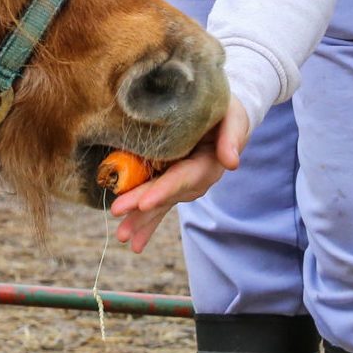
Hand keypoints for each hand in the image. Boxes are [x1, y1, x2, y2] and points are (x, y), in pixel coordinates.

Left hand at [109, 96, 250, 255]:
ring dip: (140, 220)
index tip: (145, 203)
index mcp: (208, 164)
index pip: (185, 178)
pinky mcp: (170, 182)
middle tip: (118, 213)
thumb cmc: (226, 111)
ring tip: (122, 236)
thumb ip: (233, 136)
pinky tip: (132, 240)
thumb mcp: (234, 116)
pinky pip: (157, 203)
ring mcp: (181, 183)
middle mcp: (194, 179)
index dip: (165, 190)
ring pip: (159, 203)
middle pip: (167, 194)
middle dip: (143, 209)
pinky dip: (144, 221)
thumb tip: (231, 162)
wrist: (222, 115)